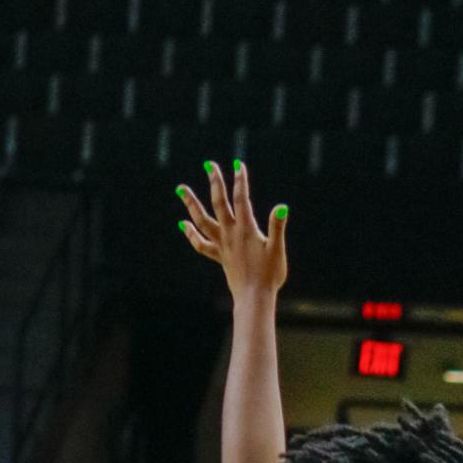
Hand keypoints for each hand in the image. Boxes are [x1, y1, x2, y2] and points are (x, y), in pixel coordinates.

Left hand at [177, 161, 287, 300]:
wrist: (254, 298)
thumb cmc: (270, 275)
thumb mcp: (277, 249)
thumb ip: (278, 227)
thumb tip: (282, 207)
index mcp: (246, 229)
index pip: (242, 199)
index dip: (240, 181)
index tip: (238, 164)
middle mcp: (231, 234)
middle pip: (219, 203)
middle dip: (215, 182)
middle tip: (209, 165)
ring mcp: (222, 245)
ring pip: (202, 220)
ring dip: (191, 204)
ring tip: (180, 188)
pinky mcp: (219, 257)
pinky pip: (201, 244)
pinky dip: (191, 234)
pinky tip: (183, 224)